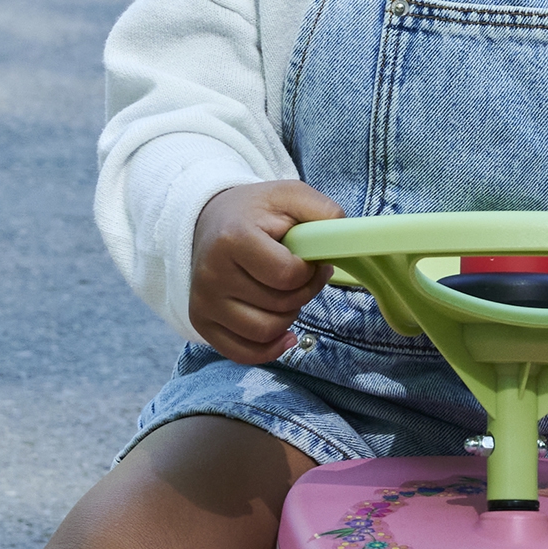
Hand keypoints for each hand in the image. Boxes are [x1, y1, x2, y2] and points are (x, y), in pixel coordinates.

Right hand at [190, 181, 340, 363]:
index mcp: (233, 239)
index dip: (309, 272)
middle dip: (302, 293)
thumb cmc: (256, 211)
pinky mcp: (201, 321)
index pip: (287, 276)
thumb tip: (346, 239)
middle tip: (300, 275)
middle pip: (279, 306)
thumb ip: (323, 211)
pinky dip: (269, 348)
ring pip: (265, 332)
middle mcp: (212, 274)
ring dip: (288, 316)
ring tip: (285, 293)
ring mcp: (204, 301)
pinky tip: (283, 332)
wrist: (212, 219)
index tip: (308, 259)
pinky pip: (243, 353)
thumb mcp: (290, 195)